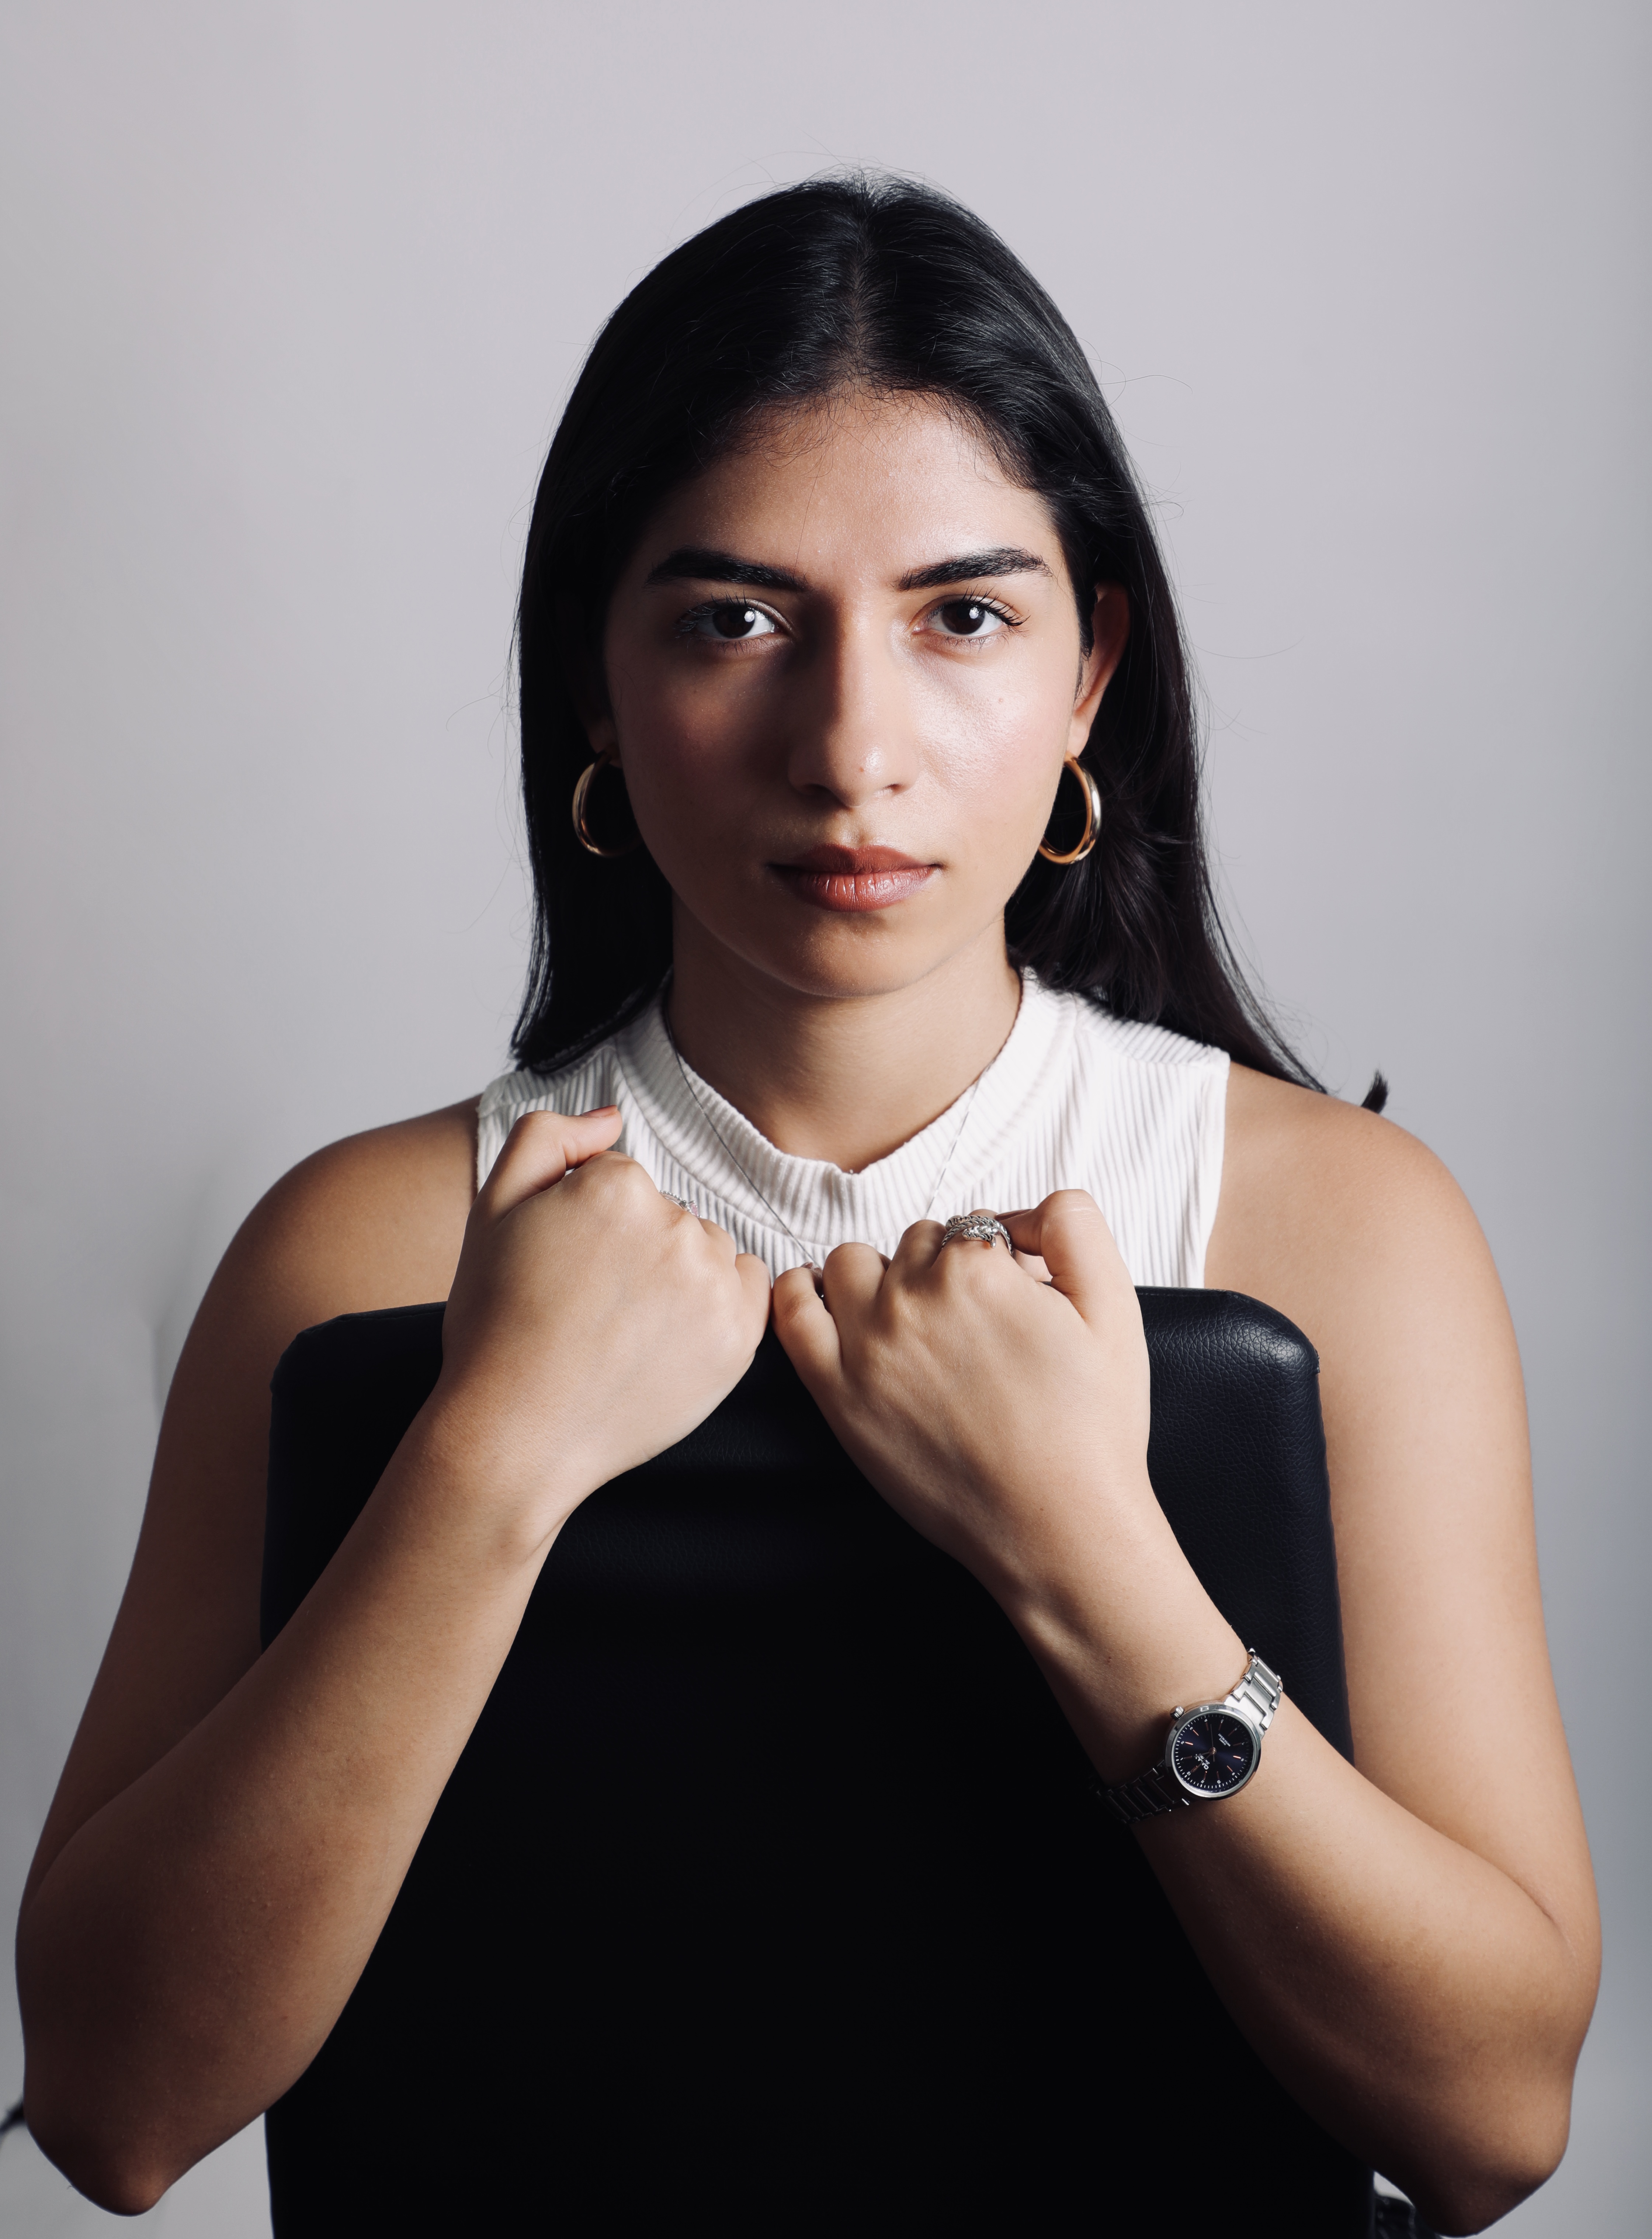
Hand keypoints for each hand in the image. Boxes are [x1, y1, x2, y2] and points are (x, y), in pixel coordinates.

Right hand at [437, 1107, 770, 1545]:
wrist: (515, 1434)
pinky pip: (747, 1291)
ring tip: (625, 1328)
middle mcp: (675, 1227)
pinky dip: (715, 1307)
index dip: (587, 1226)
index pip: (620, 1182)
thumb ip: (548, 1138)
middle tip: (590, 1306)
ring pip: (706, 1251)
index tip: (565, 1270)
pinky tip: (667, 1337)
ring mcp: (711, 1285)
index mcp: (616, 1187)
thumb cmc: (497, 1325)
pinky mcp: (738, 1338)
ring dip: (678, 1277)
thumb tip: (611, 1120)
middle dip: (636, 1249)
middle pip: (669, 1214)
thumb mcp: (493, 1207)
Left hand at [773, 1189, 1239, 1770]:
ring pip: (850, 1263)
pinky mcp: (837, 1395)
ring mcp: (866, 1346)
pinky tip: (817, 1296)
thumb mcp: (1114, 1305)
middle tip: (973, 1325)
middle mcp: (913, 1298)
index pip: (971, 1229)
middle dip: (941, 1269)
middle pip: (913, 1244)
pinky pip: (791, 1312)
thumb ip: (1074, 1225)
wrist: (1060, 1528)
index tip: (1012, 1302)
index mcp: (977, 1269)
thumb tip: (1026, 1208)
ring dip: (877, 1276)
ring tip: (910, 1318)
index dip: (996, 1262)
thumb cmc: (1091, 1427)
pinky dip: (796, 1291)